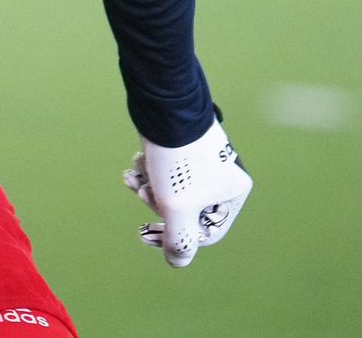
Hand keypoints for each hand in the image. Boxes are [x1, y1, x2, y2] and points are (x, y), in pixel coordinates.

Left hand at [123, 116, 251, 266]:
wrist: (161, 104)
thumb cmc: (176, 156)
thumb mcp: (176, 206)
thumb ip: (179, 239)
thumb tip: (176, 263)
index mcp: (232, 192)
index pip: (205, 232)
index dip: (175, 236)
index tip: (147, 233)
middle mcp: (221, 177)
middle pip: (184, 210)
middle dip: (157, 204)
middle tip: (142, 193)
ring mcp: (201, 162)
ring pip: (170, 190)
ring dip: (148, 186)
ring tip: (135, 176)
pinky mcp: (181, 149)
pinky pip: (165, 172)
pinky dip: (149, 171)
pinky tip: (137, 163)